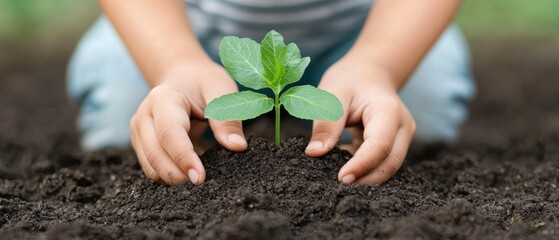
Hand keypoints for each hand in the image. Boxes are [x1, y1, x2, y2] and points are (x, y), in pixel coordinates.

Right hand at [130, 62, 247, 184]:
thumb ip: (228, 119)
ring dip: (174, 178)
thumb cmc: (204, 83)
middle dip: (178, 174)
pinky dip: (170, 175)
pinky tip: (189, 170)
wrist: (183, 76)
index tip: (200, 178)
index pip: (170, 133)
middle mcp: (145, 115)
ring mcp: (139, 131)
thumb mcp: (222, 91)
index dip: (184, 158)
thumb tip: (237, 147)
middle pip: (155, 154)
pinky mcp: (140, 144)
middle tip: (203, 182)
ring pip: (150, 167)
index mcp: (164, 99)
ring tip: (199, 174)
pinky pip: (152, 169)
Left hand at [305, 58, 415, 183]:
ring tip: (336, 172)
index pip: (379, 145)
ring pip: (388, 168)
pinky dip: (362, 170)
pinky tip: (341, 163)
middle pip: (389, 163)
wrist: (368, 74)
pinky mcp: (394, 147)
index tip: (340, 178)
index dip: (362, 165)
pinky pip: (381, 165)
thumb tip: (314, 153)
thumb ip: (326, 123)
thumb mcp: (332, 93)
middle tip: (335, 186)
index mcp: (388, 110)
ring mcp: (401, 138)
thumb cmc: (349, 81)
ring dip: (364, 177)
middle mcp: (402, 127)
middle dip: (365, 179)